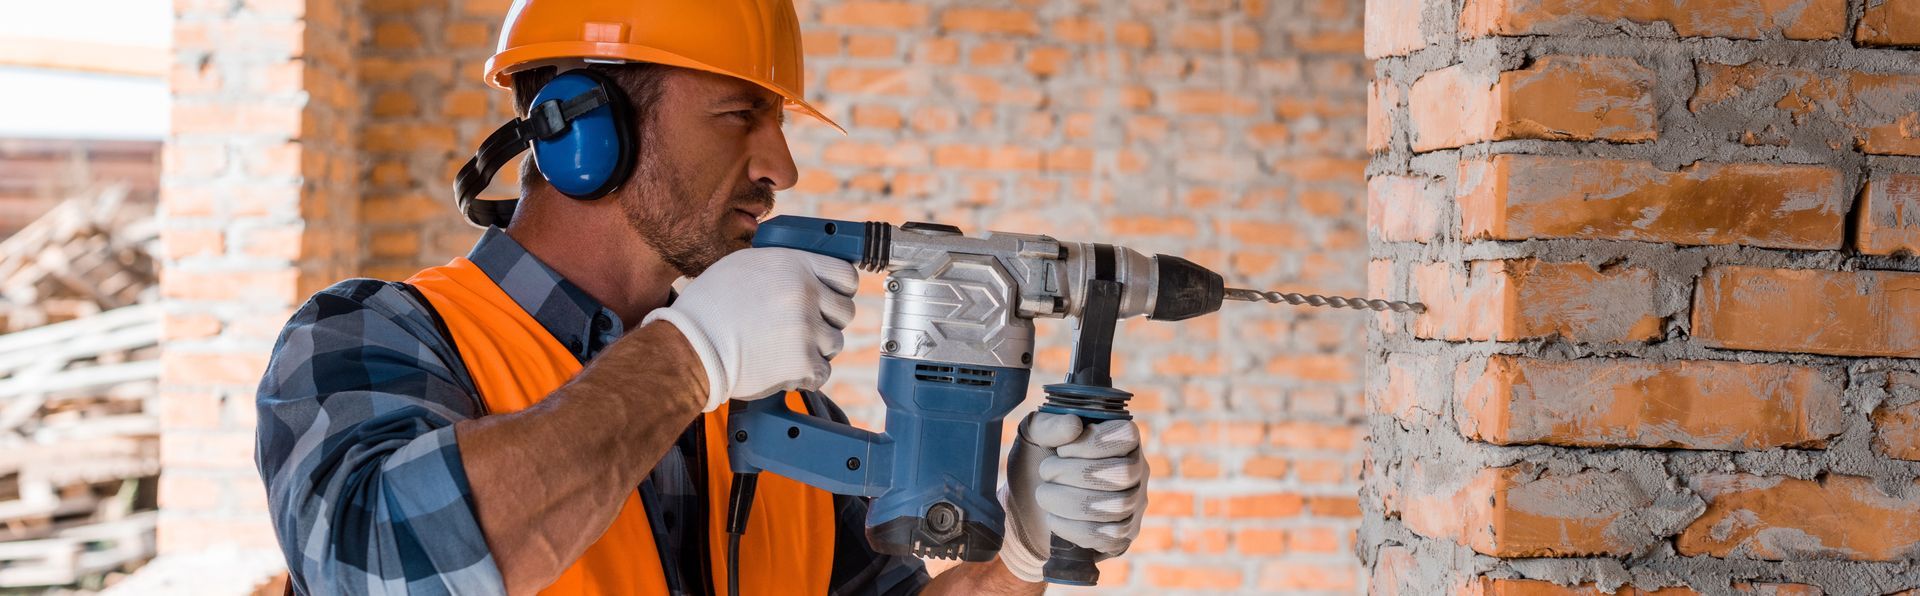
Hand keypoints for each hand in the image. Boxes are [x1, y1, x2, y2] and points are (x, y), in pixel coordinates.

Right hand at [641, 248, 856, 410]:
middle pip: (845, 311)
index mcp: (795, 265)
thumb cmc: (709, 306)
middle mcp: (806, 293)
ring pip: (834, 342)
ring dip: (815, 348)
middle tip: (802, 329)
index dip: (841, 290)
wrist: (691, 346)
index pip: (846, 275)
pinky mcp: (803, 361)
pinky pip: (823, 370)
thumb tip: (803, 272)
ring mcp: (807, 328)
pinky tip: (783, 367)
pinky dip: (806, 374)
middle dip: (827, 321)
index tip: (831, 300)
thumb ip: (781, 266)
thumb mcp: (744, 265)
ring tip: (784, 349)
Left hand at [997, 412, 1146, 582]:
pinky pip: (1110, 536)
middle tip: (1046, 472)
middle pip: (1123, 473)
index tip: (1061, 449)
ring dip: (1071, 502)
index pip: (1126, 435)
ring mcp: (1133, 504)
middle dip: (1077, 474)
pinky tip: (1054, 519)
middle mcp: (1136, 469)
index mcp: (1121, 438)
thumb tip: (1073, 425)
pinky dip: (1075, 528)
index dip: (1093, 443)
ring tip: (1044, 495)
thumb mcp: (1035, 435)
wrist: (1028, 503)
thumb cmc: (1038, 460)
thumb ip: (1050, 424)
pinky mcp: (1123, 534)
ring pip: (1118, 506)